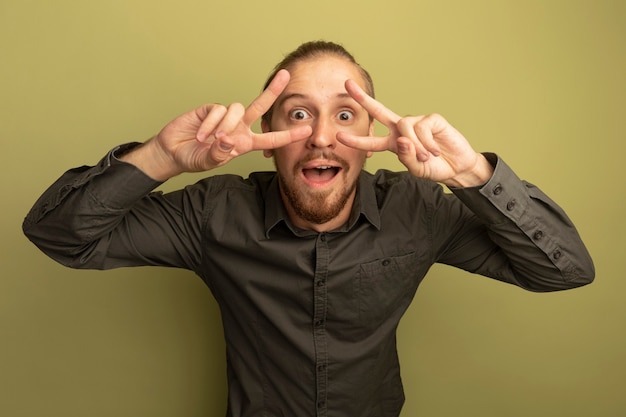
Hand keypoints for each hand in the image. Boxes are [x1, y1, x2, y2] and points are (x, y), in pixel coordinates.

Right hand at [122, 70, 311, 179]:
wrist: (173, 152)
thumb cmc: (195, 158)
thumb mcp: (209, 162)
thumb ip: (219, 153)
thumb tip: (228, 139)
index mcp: (245, 142)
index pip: (271, 138)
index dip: (289, 135)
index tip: (307, 130)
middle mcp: (239, 127)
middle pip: (260, 106)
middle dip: (273, 90)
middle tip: (286, 75)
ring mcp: (225, 117)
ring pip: (236, 109)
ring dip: (224, 126)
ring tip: (208, 140)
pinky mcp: (210, 109)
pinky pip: (217, 111)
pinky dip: (209, 124)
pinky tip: (200, 134)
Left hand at [337, 80, 492, 187]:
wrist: (457, 166)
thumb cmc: (434, 167)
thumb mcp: (416, 169)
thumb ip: (406, 157)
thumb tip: (403, 139)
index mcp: (394, 143)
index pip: (372, 140)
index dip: (356, 140)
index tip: (339, 136)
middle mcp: (402, 129)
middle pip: (379, 111)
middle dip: (363, 98)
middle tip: (347, 85)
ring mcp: (417, 122)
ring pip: (404, 127)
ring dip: (415, 146)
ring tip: (426, 156)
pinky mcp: (432, 119)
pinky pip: (421, 128)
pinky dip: (427, 143)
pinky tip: (435, 149)